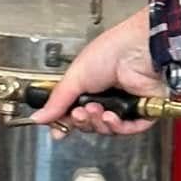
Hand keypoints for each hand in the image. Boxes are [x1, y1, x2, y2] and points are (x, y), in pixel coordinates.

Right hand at [29, 8, 163, 136]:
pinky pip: (128, 129)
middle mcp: (106, 95)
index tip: (58, 130)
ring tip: (95, 108)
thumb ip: (57, 101)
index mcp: (89, 85)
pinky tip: (111, 116)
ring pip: (106, 128)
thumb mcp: (75, 77)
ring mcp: (124, 103)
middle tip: (79, 112)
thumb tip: (39, 117)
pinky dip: (117, 126)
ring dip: (98, 122)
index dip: (65, 122)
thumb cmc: (111, 51)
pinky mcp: (142, 111)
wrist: (138, 51)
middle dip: (81, 121)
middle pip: (88, 123)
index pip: (72, 112)